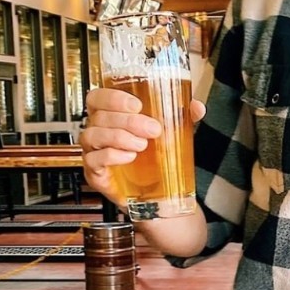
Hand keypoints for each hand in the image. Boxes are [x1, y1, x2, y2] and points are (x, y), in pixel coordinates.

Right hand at [79, 86, 205, 205]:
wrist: (155, 191)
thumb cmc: (155, 155)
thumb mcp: (171, 131)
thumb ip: (183, 116)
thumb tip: (197, 106)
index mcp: (110, 114)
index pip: (98, 97)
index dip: (113, 97)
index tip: (137, 104)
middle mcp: (98, 130)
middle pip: (99, 116)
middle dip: (128, 121)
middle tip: (153, 129)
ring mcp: (93, 152)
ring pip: (92, 136)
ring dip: (119, 137)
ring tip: (142, 144)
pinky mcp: (94, 173)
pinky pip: (93, 160)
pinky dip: (111, 156)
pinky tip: (129, 157)